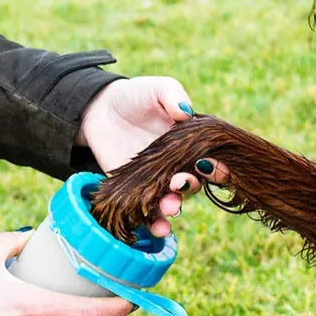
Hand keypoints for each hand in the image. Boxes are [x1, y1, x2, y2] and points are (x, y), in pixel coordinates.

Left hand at [76, 76, 204, 236]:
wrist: (99, 108)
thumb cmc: (135, 96)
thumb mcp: (156, 87)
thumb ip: (172, 95)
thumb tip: (186, 111)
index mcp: (192, 143)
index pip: (211, 159)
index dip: (217, 167)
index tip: (214, 167)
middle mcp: (179, 165)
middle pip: (193, 182)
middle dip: (190, 186)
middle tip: (180, 181)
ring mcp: (157, 180)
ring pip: (173, 200)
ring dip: (174, 207)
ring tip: (169, 207)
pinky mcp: (134, 191)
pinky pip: (147, 212)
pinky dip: (154, 223)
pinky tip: (158, 228)